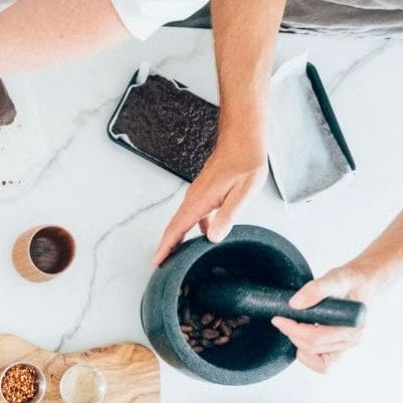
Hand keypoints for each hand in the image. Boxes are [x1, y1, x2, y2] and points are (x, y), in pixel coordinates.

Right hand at [153, 137, 267, 264]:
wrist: (243, 139)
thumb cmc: (245, 161)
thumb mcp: (243, 192)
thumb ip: (227, 216)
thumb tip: (214, 237)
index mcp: (200, 201)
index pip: (177, 229)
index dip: (166, 247)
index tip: (157, 261)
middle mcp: (194, 197)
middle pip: (174, 227)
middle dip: (167, 246)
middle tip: (162, 263)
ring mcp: (197, 193)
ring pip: (182, 220)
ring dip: (178, 237)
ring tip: (178, 253)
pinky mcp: (204, 191)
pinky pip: (192, 212)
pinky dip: (192, 226)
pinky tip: (204, 232)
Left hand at [271, 261, 378, 372]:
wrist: (363, 282)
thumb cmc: (352, 281)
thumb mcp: (335, 278)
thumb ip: (316, 289)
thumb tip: (294, 304)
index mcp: (353, 326)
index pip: (314, 337)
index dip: (291, 329)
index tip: (278, 319)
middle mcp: (352, 340)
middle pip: (311, 347)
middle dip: (292, 333)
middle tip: (285, 318)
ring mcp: (347, 346)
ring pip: (314, 356)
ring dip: (298, 341)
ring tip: (297, 324)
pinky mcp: (340, 348)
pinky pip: (321, 363)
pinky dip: (307, 352)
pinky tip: (304, 335)